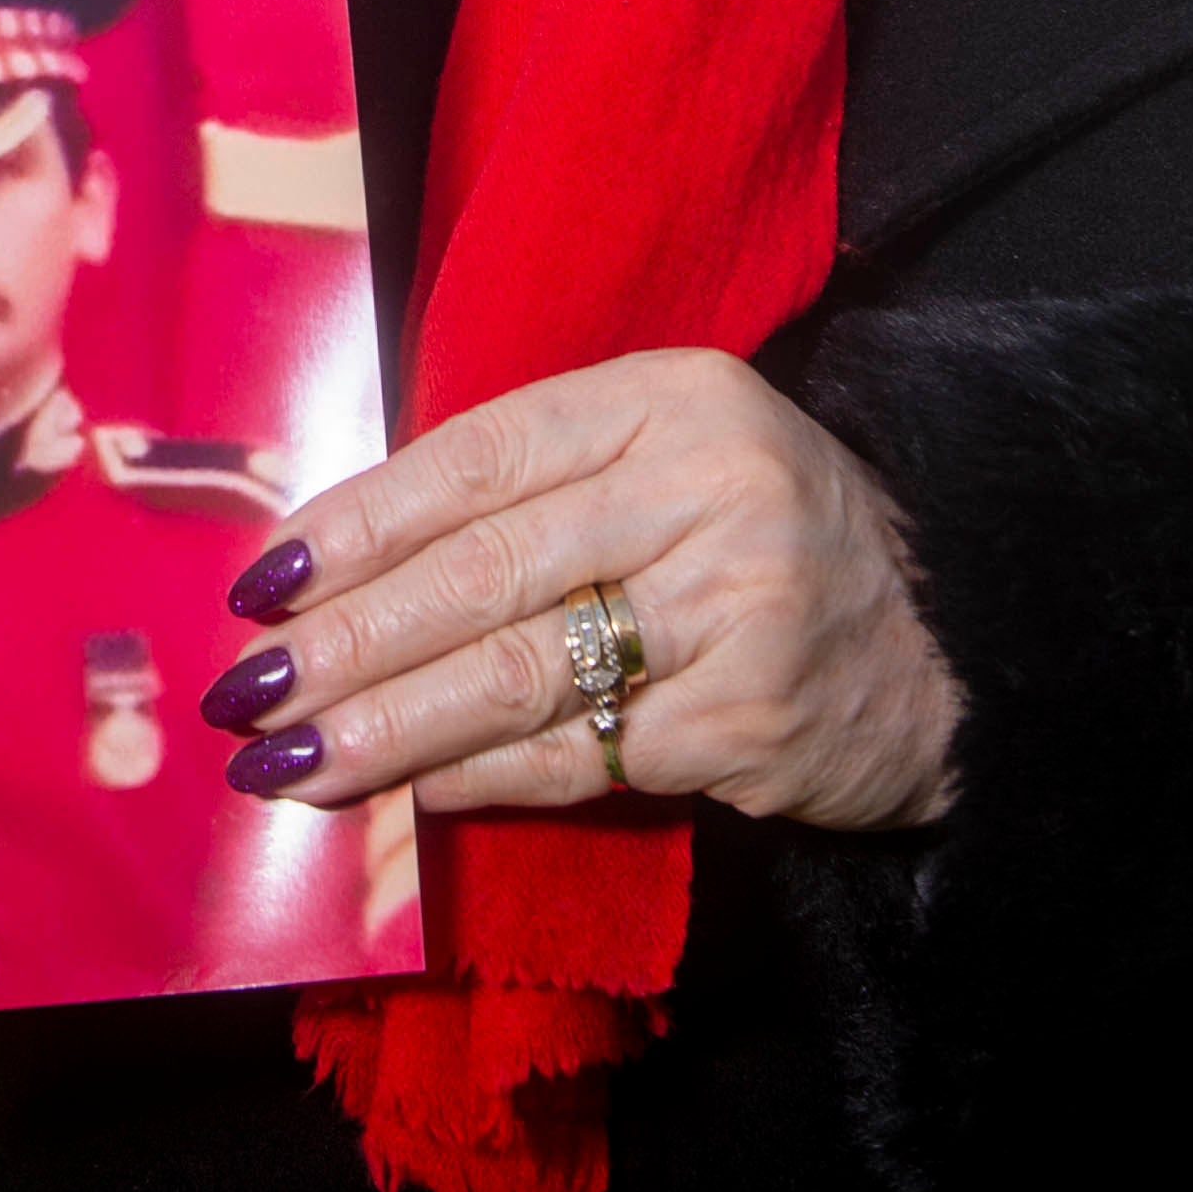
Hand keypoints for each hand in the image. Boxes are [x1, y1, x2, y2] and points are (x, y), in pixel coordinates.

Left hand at [201, 348, 960, 831]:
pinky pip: (579, 755)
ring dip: (385, 727)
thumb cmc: (764, 539)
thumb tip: (339, 567)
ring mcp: (736, 606)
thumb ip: (535, 490)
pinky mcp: (750, 719)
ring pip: (517, 673)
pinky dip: (480, 779)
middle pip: (483, 573)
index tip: (262, 581)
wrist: (946, 640)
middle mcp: (707, 488)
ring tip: (288, 762)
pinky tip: (406, 794)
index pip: (480, 455)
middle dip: (346, 642)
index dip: (359, 522)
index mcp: (672, 398)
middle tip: (246, 692)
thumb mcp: (669, 461)